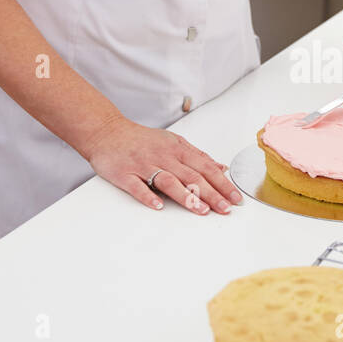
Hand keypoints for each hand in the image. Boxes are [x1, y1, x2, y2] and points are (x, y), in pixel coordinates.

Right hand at [81, 116, 240, 215]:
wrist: (107, 132)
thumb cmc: (142, 140)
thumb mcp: (173, 142)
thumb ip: (197, 156)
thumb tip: (221, 168)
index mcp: (177, 149)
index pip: (205, 168)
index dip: (222, 183)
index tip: (235, 197)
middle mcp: (163, 157)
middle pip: (192, 177)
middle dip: (212, 194)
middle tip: (225, 208)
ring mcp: (143, 165)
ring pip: (168, 181)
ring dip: (186, 196)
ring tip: (201, 210)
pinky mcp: (124, 174)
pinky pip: (137, 186)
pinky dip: (148, 196)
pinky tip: (159, 206)